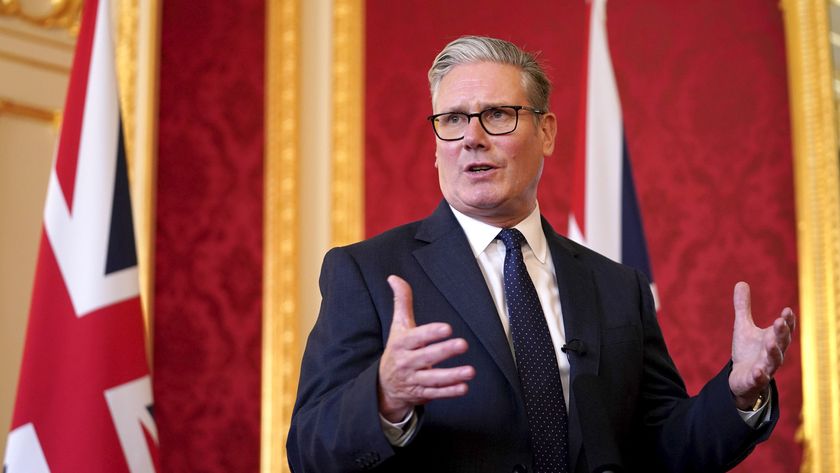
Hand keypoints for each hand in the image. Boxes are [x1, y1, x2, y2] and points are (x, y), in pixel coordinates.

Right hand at [377, 275, 475, 421]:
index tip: (446, 328)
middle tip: (463, 344)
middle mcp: (407, 362)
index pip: (416, 337)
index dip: (430, 333)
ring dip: (452, 375)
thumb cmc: (397, 349)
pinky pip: (436, 393)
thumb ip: (402, 302)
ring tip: (470, 371)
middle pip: (426, 357)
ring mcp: (415, 379)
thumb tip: (394, 277)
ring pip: (434, 378)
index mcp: (402, 343)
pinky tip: (464, 387)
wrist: (385, 385)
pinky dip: (450, 391)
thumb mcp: (398, 326)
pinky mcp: (422, 393)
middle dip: (444, 351)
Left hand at [728, 282, 795, 409]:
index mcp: (773, 340)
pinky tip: (758, 371)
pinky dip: (760, 375)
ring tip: (769, 342)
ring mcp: (766, 368)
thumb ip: (743, 307)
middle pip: (781, 343)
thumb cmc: (747, 351)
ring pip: (773, 361)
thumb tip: (741, 282)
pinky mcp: (755, 381)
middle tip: (780, 321)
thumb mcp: (743, 327)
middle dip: (781, 333)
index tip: (787, 310)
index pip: (784, 330)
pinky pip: (760, 379)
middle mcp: (773, 354)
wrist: (742, 378)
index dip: (787, 321)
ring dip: (773, 351)